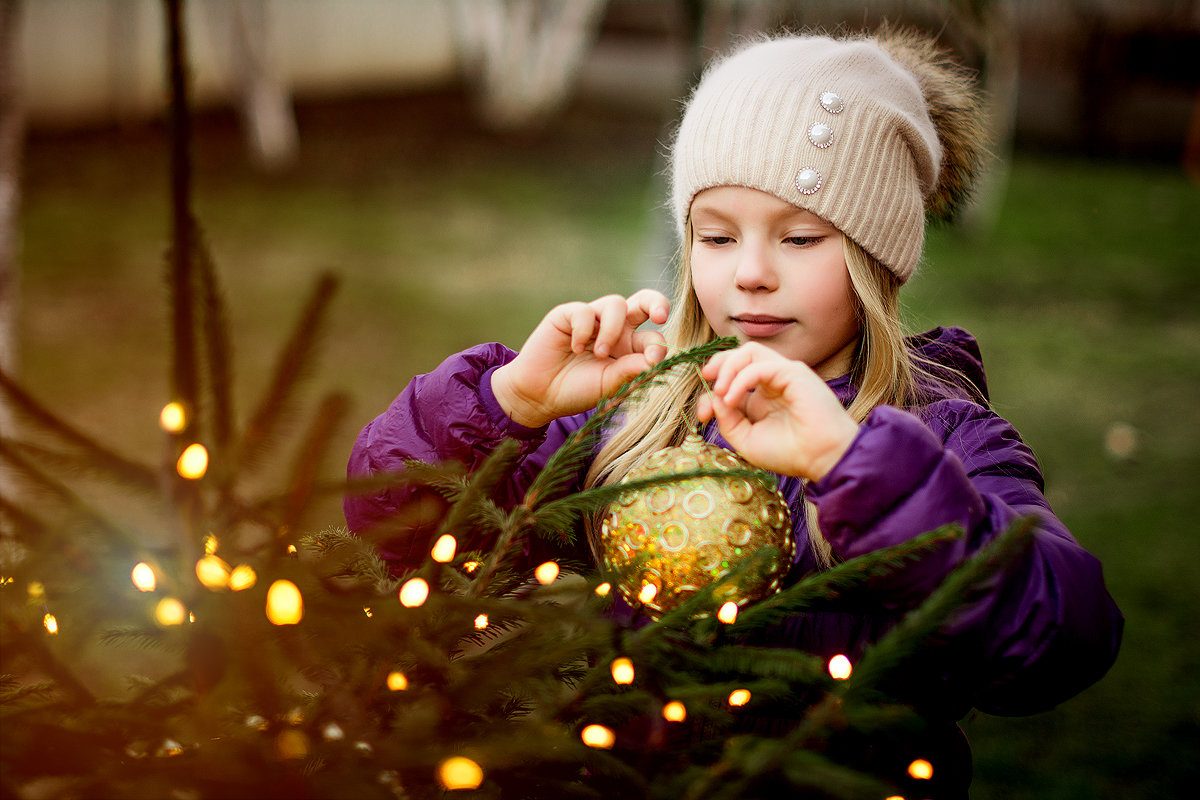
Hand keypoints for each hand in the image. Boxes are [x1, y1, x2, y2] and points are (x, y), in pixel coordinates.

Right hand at [492, 290, 669, 427]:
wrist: (541, 395)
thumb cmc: (578, 391)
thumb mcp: (610, 385)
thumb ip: (631, 370)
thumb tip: (656, 359)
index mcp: (631, 347)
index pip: (653, 336)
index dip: (658, 345)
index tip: (653, 359)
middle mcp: (616, 329)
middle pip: (645, 302)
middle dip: (657, 303)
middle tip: (660, 316)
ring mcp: (593, 319)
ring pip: (616, 304)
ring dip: (612, 329)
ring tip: (600, 353)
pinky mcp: (568, 315)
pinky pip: (584, 310)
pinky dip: (583, 330)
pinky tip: (575, 348)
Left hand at [696, 342, 858, 480]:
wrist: (822, 458)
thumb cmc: (789, 453)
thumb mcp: (747, 440)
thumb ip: (728, 419)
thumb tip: (713, 398)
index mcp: (762, 398)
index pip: (731, 379)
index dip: (711, 393)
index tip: (703, 416)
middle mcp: (772, 383)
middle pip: (739, 356)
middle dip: (717, 365)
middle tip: (706, 380)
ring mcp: (783, 375)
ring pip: (749, 351)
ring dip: (728, 367)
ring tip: (721, 391)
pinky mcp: (793, 373)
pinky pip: (760, 365)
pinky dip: (741, 379)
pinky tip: (733, 398)